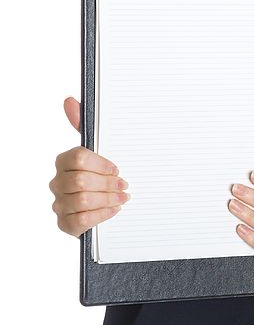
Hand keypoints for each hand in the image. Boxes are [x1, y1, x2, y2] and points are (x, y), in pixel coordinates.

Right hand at [50, 97, 129, 236]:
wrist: (104, 205)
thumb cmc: (101, 174)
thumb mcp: (98, 150)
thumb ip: (85, 125)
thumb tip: (70, 100)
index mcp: (64, 161)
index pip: (78, 158)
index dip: (102, 164)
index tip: (118, 168)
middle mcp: (57, 182)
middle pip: (81, 181)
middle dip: (108, 183)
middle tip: (124, 185)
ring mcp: (60, 204)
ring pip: (83, 200)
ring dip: (109, 199)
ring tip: (123, 197)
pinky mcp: (66, 224)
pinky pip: (82, 220)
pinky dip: (103, 214)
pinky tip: (114, 210)